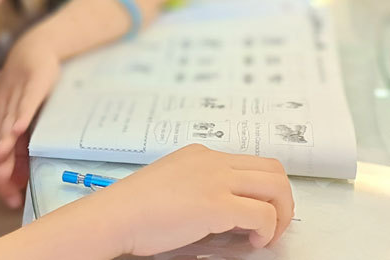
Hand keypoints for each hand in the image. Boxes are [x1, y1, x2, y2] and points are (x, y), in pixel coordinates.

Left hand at [0, 28, 60, 207]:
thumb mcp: (23, 120)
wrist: (33, 49)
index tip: (10, 199)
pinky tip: (17, 130)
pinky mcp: (30, 83)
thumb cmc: (27, 90)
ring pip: (6, 124)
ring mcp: (13, 95)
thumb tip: (18, 180)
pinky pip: (24, 103)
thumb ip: (19, 148)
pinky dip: (20, 116)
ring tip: (2, 166)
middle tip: (6, 190)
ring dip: (4, 145)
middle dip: (0, 168)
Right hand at [93, 144, 293, 255]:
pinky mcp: (217, 204)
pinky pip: (263, 215)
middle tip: (272, 226)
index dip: (264, 190)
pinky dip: (266, 231)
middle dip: (282, 200)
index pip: (251, 163)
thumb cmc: (135, 210)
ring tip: (264, 235)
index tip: (258, 213)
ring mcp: (215, 180)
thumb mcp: (173, 188)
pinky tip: (251, 242)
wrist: (114, 217)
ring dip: (280, 214)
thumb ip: (203, 192)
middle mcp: (212, 161)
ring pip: (276, 187)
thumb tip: (236, 219)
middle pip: (273, 170)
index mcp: (200, 156)